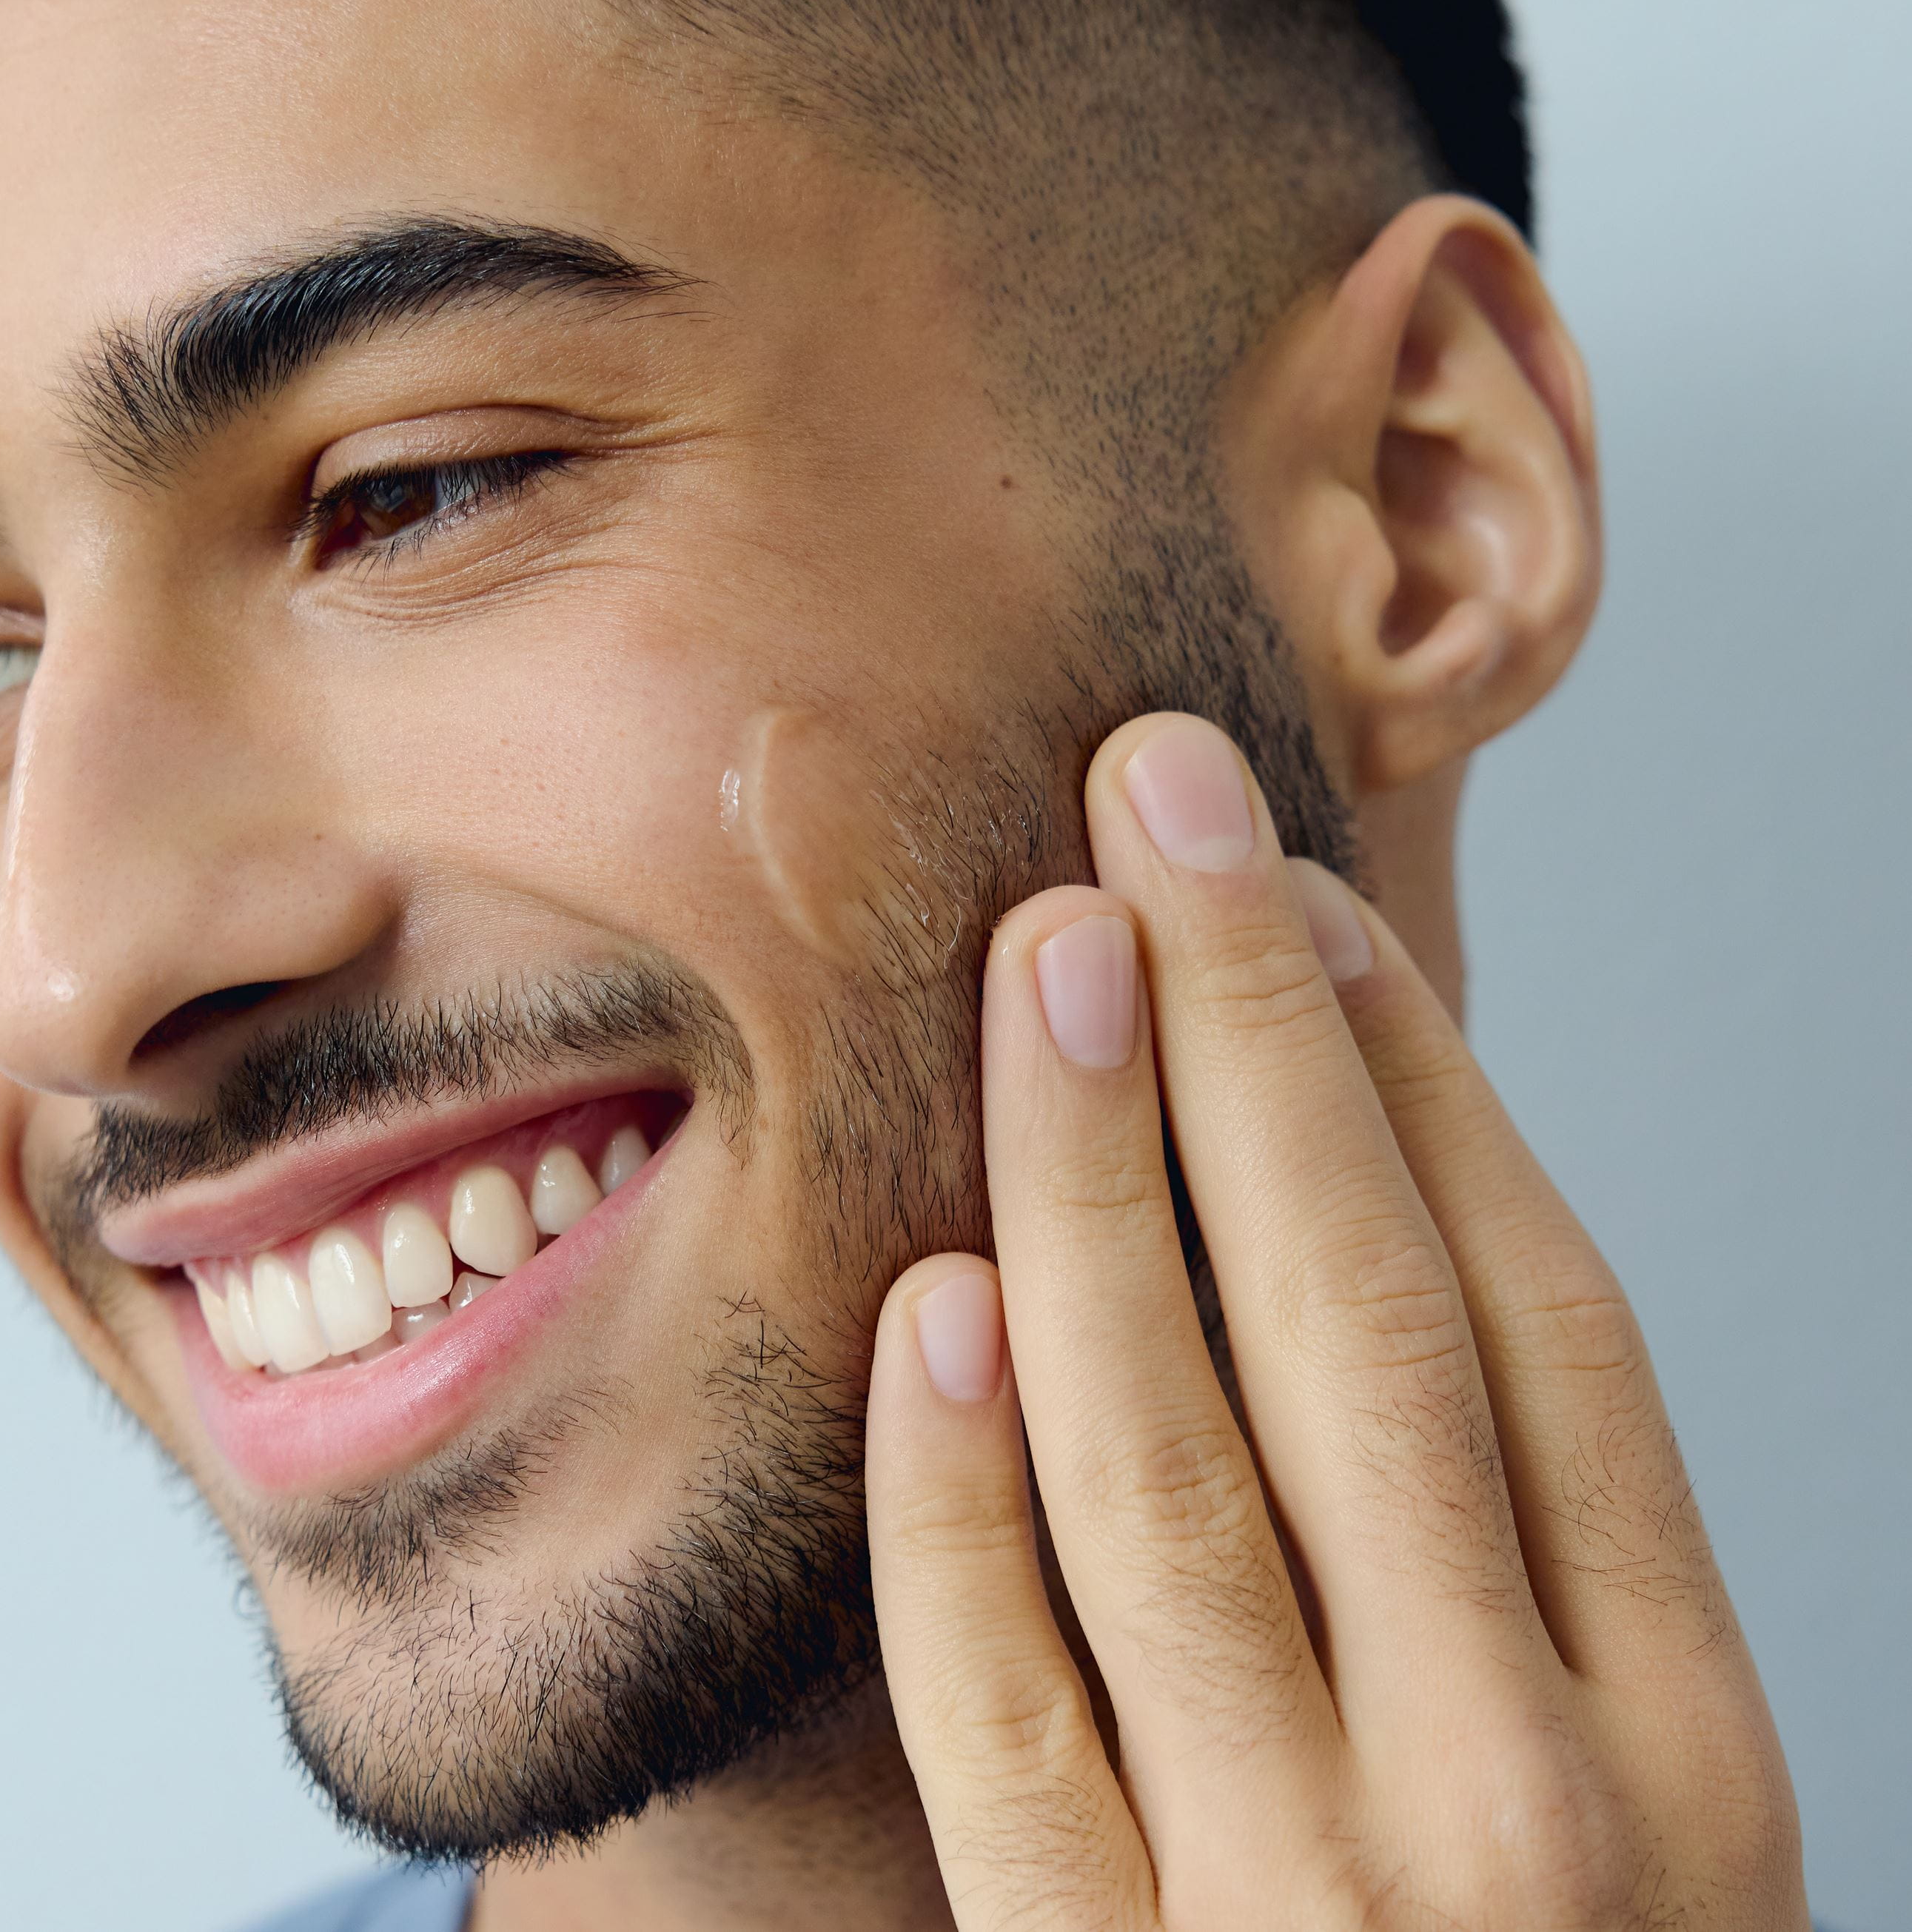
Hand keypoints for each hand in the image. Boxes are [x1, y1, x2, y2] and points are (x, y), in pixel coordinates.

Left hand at [865, 713, 1804, 1930]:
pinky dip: (965, 1496)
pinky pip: (1008, 1706)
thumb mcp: (1630, 1803)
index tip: (1300, 895)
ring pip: (1168, 1464)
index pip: (1535, 1322)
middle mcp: (1521, 1811)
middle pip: (1355, 1330)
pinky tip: (938, 1296)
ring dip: (1098, 1185)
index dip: (1415, 1079)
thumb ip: (1514, 1546)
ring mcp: (1300, 1910)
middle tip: (1160, 806)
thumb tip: (1360, 1196)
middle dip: (1252, 1039)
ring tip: (1045, 950)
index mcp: (1689, 1744)